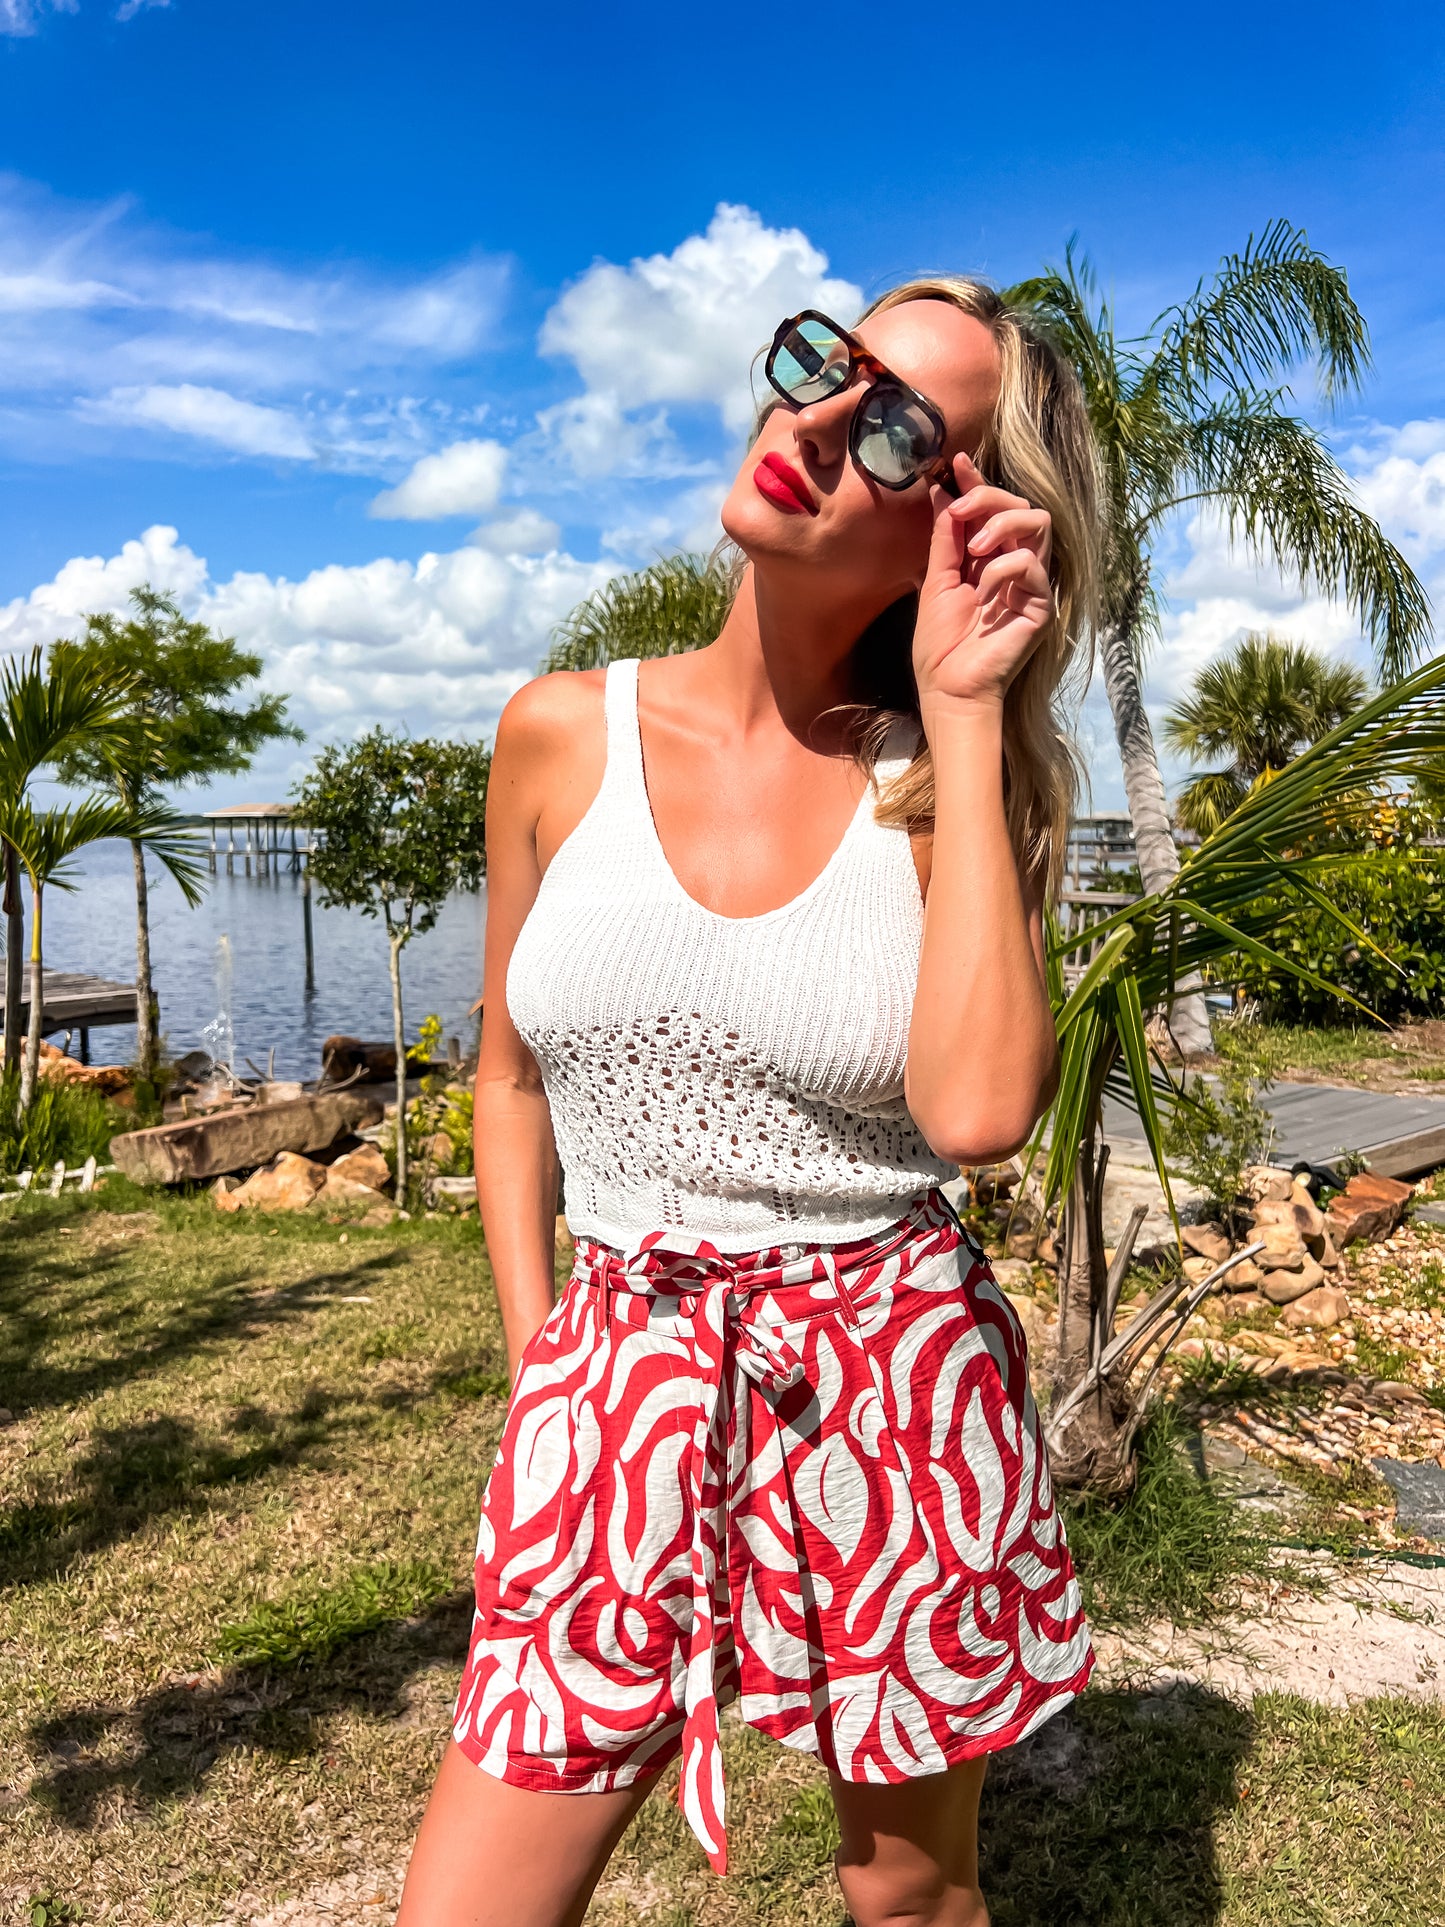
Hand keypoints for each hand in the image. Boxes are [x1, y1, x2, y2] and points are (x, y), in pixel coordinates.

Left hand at [912, 450, 1053, 713]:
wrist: (948, 688)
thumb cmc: (941, 644)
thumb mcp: (936, 581)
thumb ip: (944, 538)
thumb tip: (941, 491)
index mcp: (988, 559)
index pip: (992, 511)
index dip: (978, 483)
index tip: (956, 462)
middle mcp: (1014, 566)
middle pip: (1022, 507)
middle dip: (988, 498)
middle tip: (959, 512)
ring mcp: (1031, 585)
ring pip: (1039, 523)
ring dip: (1001, 525)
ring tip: (973, 551)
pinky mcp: (1042, 605)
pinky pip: (1032, 565)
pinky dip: (1002, 570)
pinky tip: (982, 593)